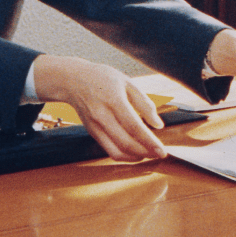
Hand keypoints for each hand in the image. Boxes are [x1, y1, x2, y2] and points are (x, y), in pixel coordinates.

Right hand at [31, 55, 166, 160]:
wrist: (73, 80)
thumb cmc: (102, 78)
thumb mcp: (128, 83)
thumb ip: (144, 103)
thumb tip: (158, 124)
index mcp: (114, 100)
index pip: (134, 127)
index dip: (150, 142)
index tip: (162, 151)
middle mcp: (102, 116)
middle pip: (126, 143)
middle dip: (146, 153)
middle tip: (159, 154)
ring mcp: (95, 127)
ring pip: (116, 151)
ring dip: (135, 157)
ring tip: (149, 155)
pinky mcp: (92, 132)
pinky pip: (109, 150)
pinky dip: (124, 155)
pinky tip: (135, 152)